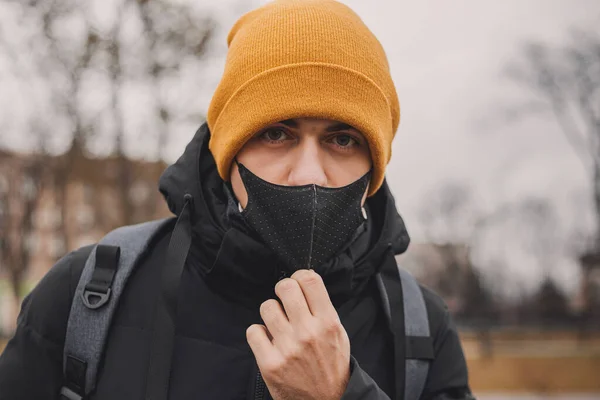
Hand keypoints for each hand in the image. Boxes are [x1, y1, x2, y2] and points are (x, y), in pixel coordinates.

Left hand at [246, 269, 350, 399]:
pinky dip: (259, 334)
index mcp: (328, 322)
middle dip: (282, 289)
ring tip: (278, 325)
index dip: (300, 275)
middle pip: (285, 287)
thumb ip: (323, 308)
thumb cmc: (332, 366)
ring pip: (267, 307)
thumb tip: (305, 280)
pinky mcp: (270, 363)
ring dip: (271, 313)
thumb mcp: (338, 333)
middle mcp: (308, 332)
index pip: (309, 280)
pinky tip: (269, 340)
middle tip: (284, 299)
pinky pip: (253, 330)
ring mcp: (287, 348)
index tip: (297, 281)